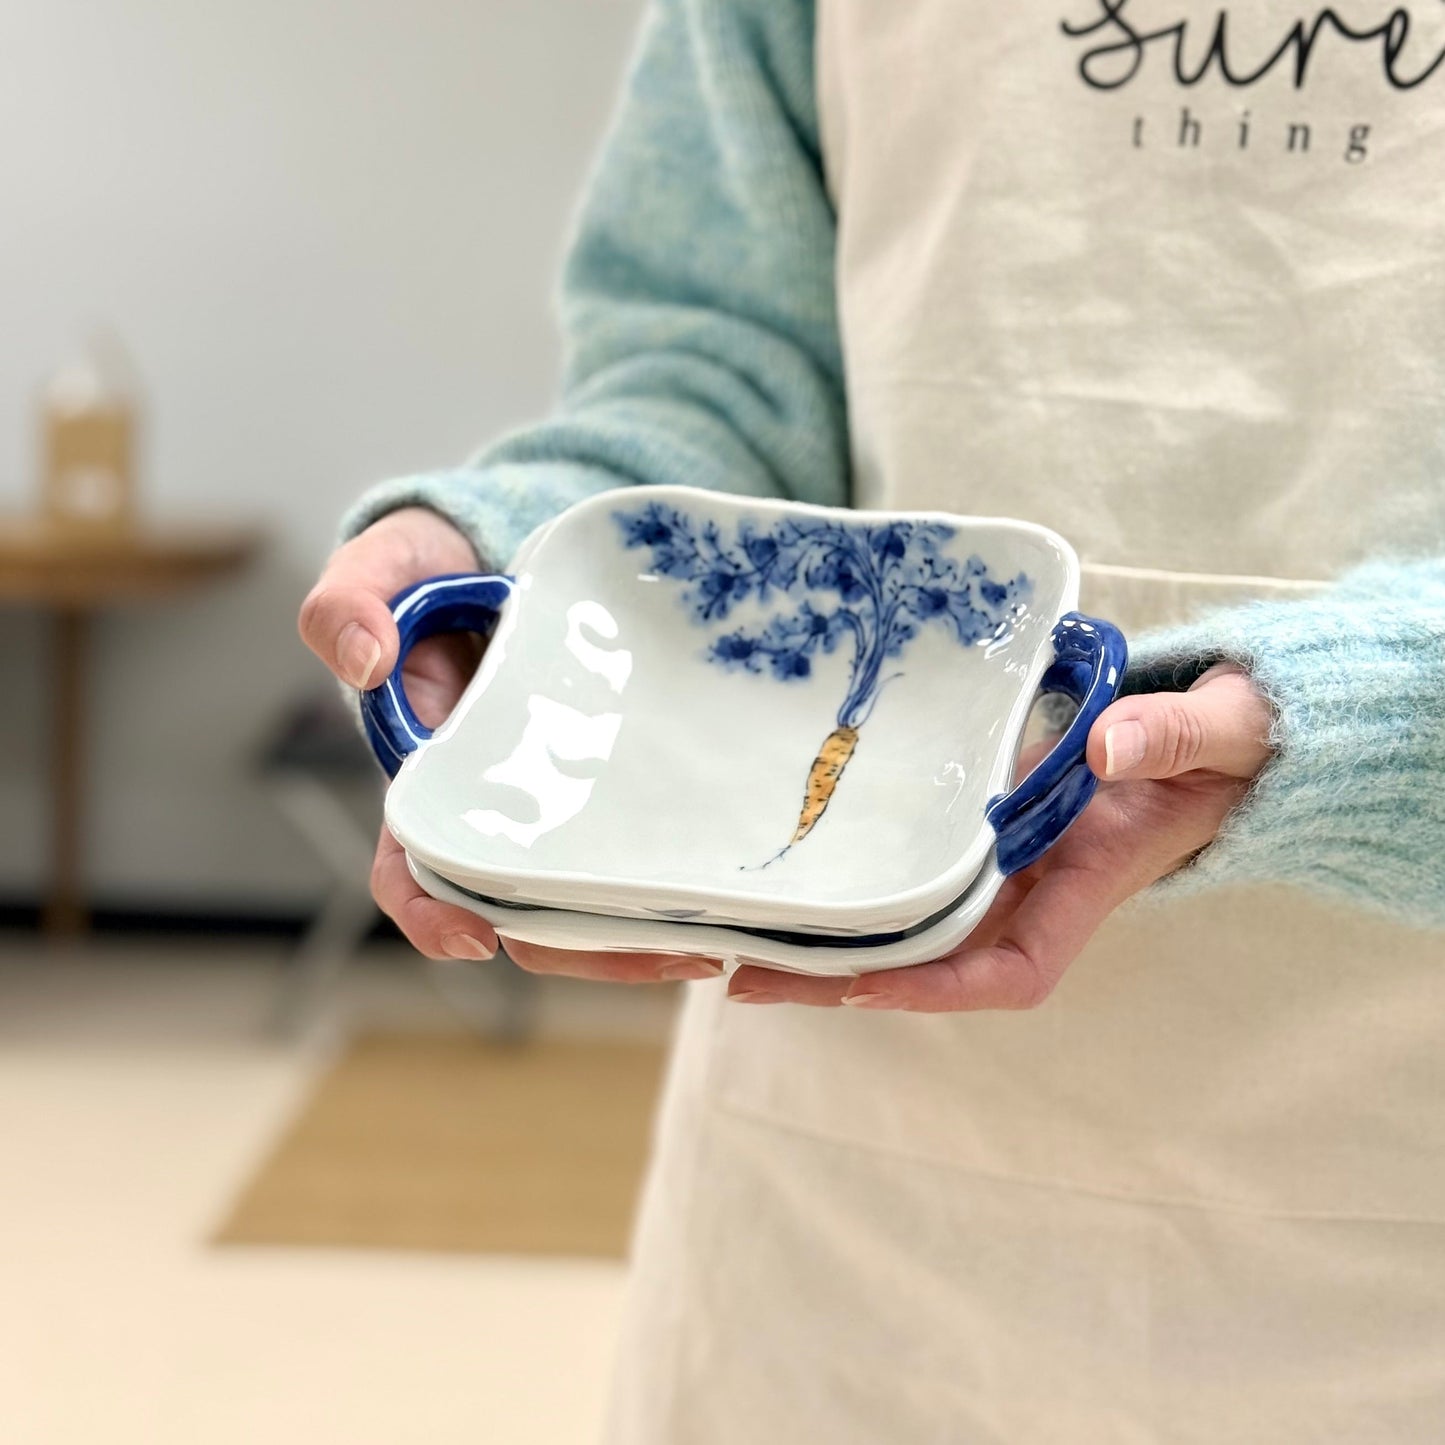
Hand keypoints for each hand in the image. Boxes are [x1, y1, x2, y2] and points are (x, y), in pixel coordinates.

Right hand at [298, 507, 722, 981]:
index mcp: (426, 780)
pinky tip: (726, 892)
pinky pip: (637, 843)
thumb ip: (348, 603)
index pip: (412, 867)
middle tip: (658, 955)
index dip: (432, 913)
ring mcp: (558, 801)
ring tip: (710, 944)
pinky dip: (670, 880)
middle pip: (523, 909)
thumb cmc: (428, 572)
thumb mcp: (381, 570)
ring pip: (589, 895)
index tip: (474, 937)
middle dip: (582, 948)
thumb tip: (363, 659)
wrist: (500, 549)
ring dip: (641, 932)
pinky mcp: (613, 780)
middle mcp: (495, 809)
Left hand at [726, 664, 1274, 1009]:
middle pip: (932, 959)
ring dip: (831, 941)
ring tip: (736, 949)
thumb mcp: (1218, 732)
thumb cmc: (1229, 744)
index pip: (1014, 969)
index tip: (865, 987)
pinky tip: (794, 883)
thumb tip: (1108, 747)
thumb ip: (1173, 737)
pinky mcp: (984, 823)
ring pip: (909, 921)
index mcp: (1091, 882)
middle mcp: (1036, 888)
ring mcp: (1004, 860)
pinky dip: (858, 883)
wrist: (1220, 736)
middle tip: (745, 980)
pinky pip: (914, 870)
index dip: (939, 987)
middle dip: (845, 978)